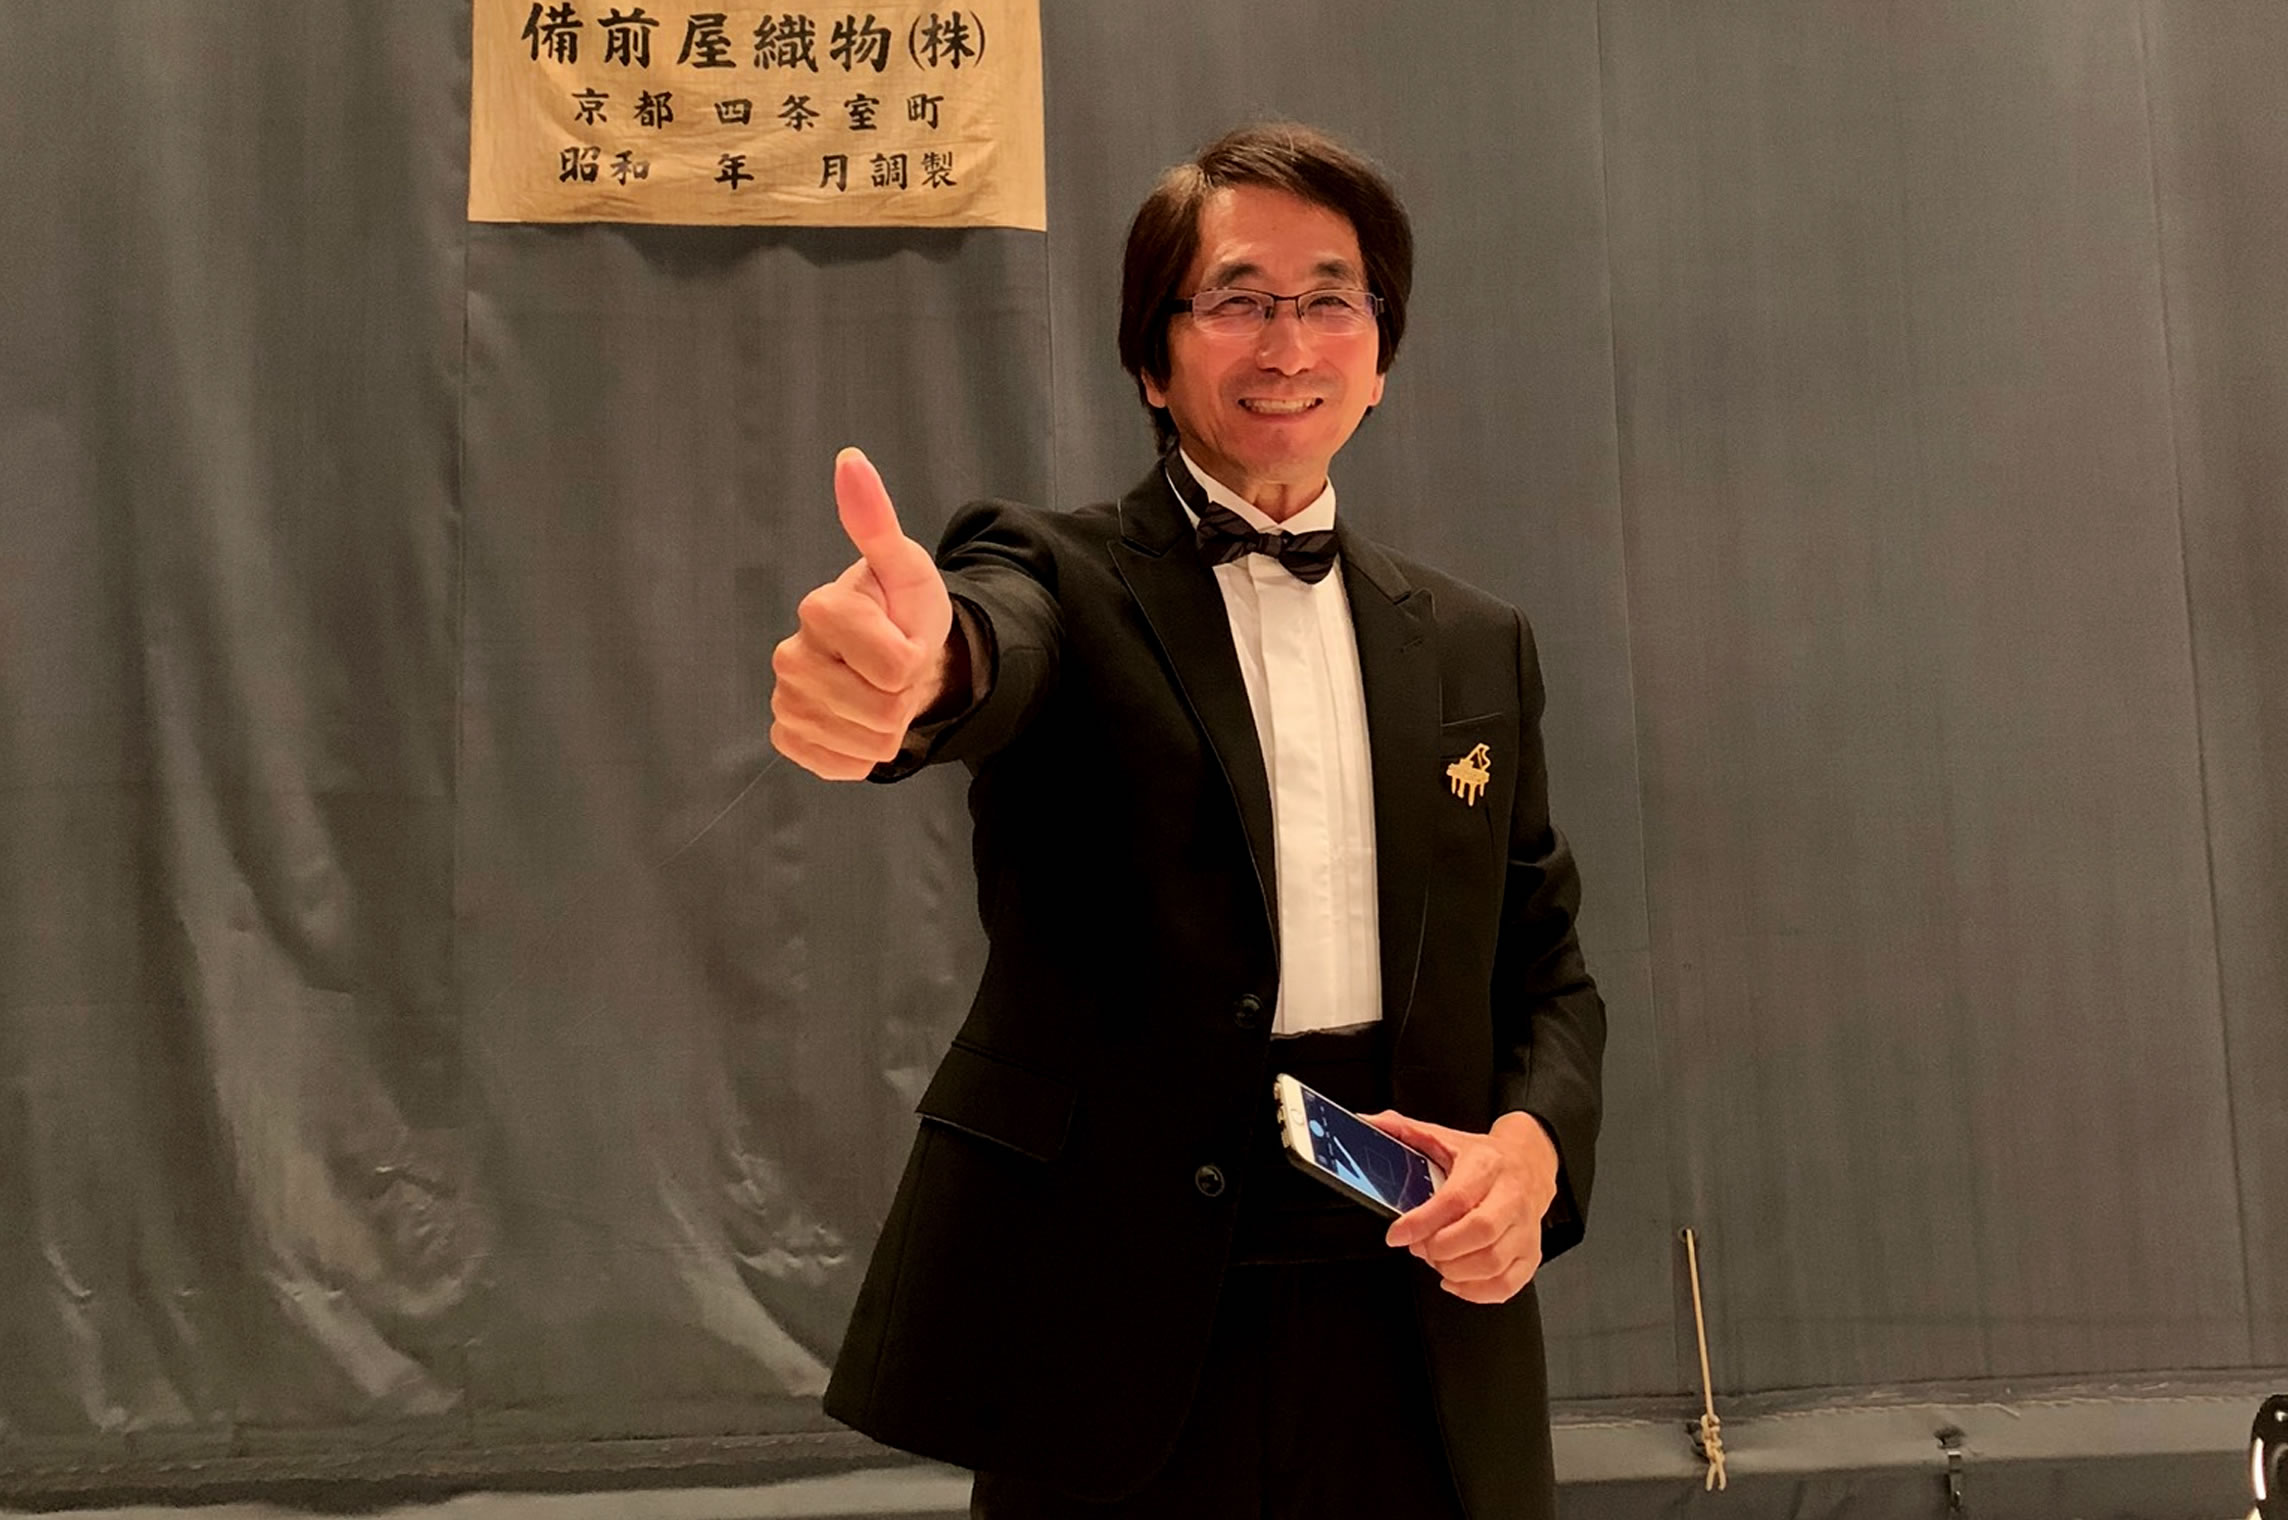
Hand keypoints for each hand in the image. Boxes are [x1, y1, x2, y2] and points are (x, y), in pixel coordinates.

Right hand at [770, 448, 958, 780]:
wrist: (894, 658)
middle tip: (895, 670)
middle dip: (905, 696)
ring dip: (890, 728)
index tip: (905, 636)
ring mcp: (785, 699)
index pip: (897, 666)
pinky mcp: (789, 737)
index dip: (916, 657)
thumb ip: (877, 521)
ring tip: (881, 693)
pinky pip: (840, 765)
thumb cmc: (903, 610)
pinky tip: (860, 722)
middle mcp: (789, 655)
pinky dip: (864, 754)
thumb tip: (850, 459)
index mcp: (819, 609)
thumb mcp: (908, 567)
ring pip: (866, 744)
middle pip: (882, 711)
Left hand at [1365, 1109, 1559, 1303]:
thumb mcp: (1444, 1138)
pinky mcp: (1531, 1253)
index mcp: (1486, 1166)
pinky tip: (1455, 1279)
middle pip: (1480, 1233)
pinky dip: (1476, 1291)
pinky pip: (1507, 1284)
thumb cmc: (1482, 1158)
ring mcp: (1525, 1228)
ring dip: (1454, 1270)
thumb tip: (1367, 1123)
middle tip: (1419, 1247)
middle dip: (1440, 1249)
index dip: (1422, 1221)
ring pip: (1493, 1263)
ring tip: (1436, 1259)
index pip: (1455, 1198)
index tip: (1396, 1234)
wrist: (1529, 1163)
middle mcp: (1511, 1197)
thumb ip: (1403, 1131)